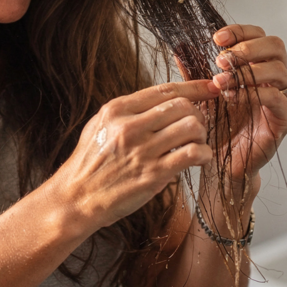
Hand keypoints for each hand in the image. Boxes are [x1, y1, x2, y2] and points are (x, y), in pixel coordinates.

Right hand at [49, 80, 220, 228]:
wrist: (75, 199)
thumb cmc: (90, 164)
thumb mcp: (100, 126)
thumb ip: (128, 112)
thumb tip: (161, 101)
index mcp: (117, 110)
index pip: (165, 89)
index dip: (194, 87)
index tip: (211, 88)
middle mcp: (130, 126)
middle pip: (182, 105)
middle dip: (198, 114)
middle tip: (197, 128)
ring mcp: (142, 150)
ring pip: (191, 126)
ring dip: (202, 135)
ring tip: (197, 145)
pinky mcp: (153, 174)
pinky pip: (192, 153)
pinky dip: (204, 154)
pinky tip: (199, 159)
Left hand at [208, 24, 286, 179]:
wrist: (222, 163)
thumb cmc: (217, 128)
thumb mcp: (203, 96)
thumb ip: (195, 74)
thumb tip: (179, 51)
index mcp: (258, 67)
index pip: (259, 36)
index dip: (240, 32)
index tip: (217, 39)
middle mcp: (274, 79)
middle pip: (276, 46)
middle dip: (248, 47)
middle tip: (222, 60)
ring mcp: (283, 97)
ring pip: (279, 69)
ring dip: (248, 71)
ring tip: (221, 82)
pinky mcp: (285, 118)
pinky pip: (277, 97)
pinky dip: (255, 93)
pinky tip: (234, 97)